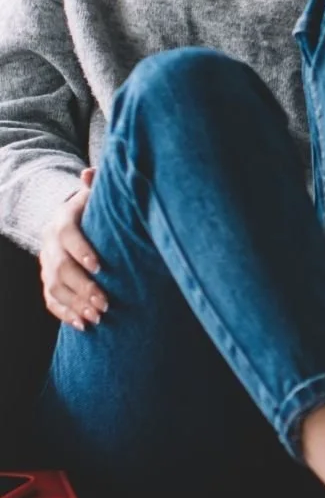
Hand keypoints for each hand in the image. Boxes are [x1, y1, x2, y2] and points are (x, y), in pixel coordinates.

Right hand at [38, 169, 107, 330]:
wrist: (67, 221)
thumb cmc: (90, 209)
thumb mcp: (93, 196)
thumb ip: (94, 186)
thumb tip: (90, 173)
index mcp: (62, 220)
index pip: (67, 235)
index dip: (81, 250)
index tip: (99, 267)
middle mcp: (50, 244)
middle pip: (60, 268)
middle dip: (83, 287)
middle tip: (105, 303)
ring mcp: (46, 264)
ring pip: (54, 288)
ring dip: (76, 305)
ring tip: (98, 317)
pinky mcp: (47, 281)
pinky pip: (51, 301)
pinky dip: (66, 315)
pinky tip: (83, 325)